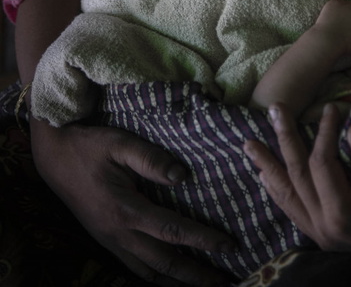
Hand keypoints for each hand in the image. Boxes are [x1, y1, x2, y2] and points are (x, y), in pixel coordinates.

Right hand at [30, 118, 233, 284]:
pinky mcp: (105, 240)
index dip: (204, 240)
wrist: (55, 158)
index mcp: (125, 210)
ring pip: (148, 272)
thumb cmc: (90, 147)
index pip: (173, 231)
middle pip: (164, 263)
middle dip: (196, 275)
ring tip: (203, 282)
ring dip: (177, 280)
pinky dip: (157, 276)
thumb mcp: (120, 143)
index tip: (229, 246)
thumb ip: (151, 159)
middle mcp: (118, 233)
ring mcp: (110, 241)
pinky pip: (135, 267)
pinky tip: (171, 274)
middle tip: (225, 280)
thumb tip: (183, 176)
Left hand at [245, 101, 350, 253]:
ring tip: (248, 144)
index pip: (323, 165)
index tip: (331, 107)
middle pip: (297, 176)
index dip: (324, 132)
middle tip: (275, 109)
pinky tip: (264, 175)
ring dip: (268, 165)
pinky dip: (277, 189)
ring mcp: (319, 233)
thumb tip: (349, 129)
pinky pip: (291, 209)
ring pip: (287, 195)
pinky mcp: (319, 234)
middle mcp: (324, 226)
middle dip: (285, 139)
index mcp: (344, 214)